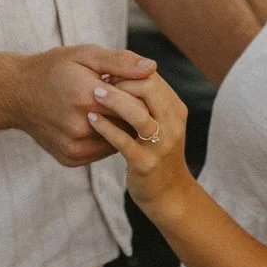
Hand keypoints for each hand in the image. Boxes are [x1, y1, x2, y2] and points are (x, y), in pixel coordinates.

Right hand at [6, 45, 156, 166]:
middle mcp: (80, 127)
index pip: (135, 104)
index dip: (142, 96)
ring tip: (113, 111)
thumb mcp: (85, 55)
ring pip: (118, 142)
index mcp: (87, 97)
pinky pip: (103, 152)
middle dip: (135, 113)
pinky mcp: (70, 158)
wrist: (16, 93)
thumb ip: (120, 62)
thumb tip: (152, 68)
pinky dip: (107, 139)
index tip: (140, 87)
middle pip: (128, 125)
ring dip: (122, 128)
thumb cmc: (53, 69)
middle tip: (132, 100)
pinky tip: (100, 123)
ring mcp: (74, 146)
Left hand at [85, 74, 193, 213]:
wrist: (169, 194)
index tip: (106, 72)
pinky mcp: (145, 163)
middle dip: (122, 81)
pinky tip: (91, 119)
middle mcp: (172, 123)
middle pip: (149, 89)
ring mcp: (161, 144)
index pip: (153, 77)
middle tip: (98, 80)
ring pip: (138, 115)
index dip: (128, 71)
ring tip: (94, 94)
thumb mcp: (159, 122)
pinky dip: (106, 128)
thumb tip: (130, 72)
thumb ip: (148, 99)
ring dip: (114, 101)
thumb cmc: (156, 151)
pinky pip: (123, 141)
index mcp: (175, 108)